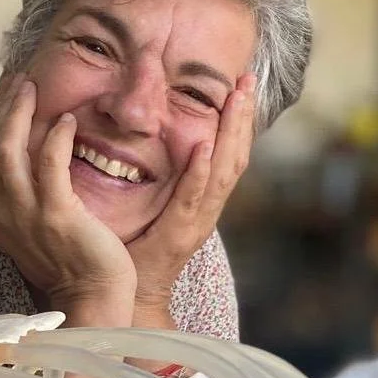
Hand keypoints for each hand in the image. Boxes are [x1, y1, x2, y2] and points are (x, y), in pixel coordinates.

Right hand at [0, 75, 136, 310]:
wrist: (94, 300)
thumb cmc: (77, 267)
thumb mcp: (42, 232)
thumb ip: (33, 201)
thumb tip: (39, 165)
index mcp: (0, 219)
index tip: (12, 99)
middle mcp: (5, 215)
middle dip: (5, 111)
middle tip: (22, 83)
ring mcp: (27, 216)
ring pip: (9, 152)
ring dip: (20, 114)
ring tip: (35, 88)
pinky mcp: (56, 216)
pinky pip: (48, 165)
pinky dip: (54, 138)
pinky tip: (66, 121)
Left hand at [128, 73, 256, 311]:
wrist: (129, 296)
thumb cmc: (133, 249)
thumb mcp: (149, 204)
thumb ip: (154, 176)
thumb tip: (144, 138)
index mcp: (201, 199)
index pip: (225, 152)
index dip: (236, 120)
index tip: (241, 84)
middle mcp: (206, 208)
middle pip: (234, 156)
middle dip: (243, 117)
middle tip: (248, 80)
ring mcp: (196, 221)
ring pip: (223, 171)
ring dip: (231, 133)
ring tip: (238, 100)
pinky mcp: (179, 234)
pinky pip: (193, 198)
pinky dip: (200, 172)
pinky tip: (203, 148)